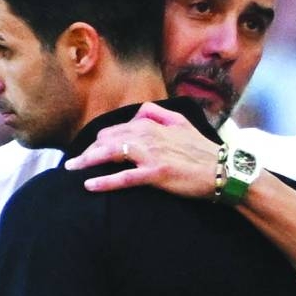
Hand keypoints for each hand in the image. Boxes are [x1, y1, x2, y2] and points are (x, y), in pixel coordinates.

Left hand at [64, 102, 220, 197]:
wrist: (223, 170)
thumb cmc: (202, 150)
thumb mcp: (181, 122)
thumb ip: (158, 113)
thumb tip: (139, 111)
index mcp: (153, 123)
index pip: (116, 128)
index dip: (99, 140)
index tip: (88, 149)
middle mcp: (149, 135)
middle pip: (108, 139)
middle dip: (88, 151)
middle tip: (72, 163)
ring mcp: (152, 154)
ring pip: (111, 154)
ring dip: (88, 161)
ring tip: (71, 169)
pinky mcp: (156, 173)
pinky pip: (124, 177)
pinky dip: (105, 180)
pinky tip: (89, 185)